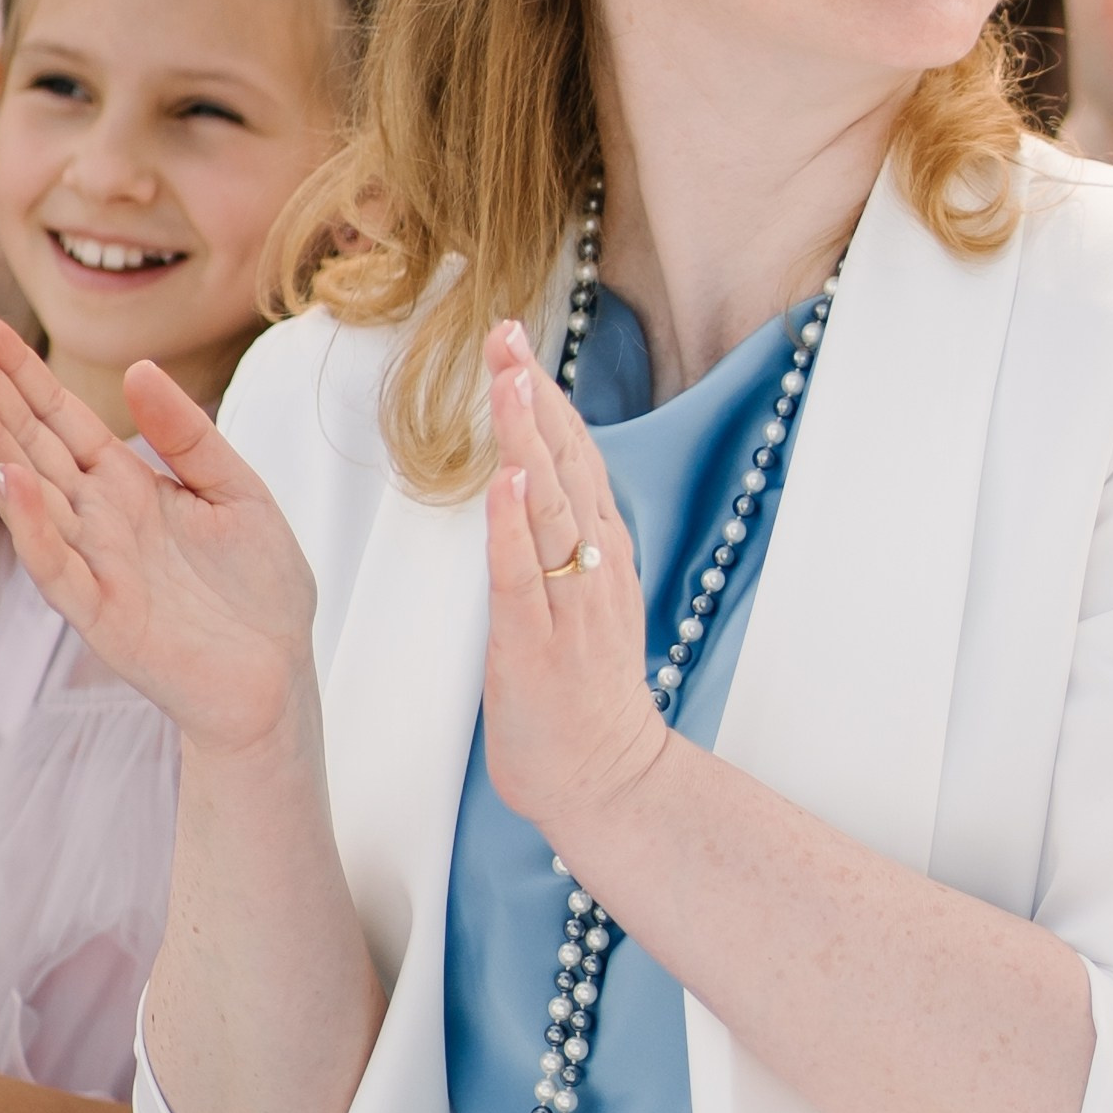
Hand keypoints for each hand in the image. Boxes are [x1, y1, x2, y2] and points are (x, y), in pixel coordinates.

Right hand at [0, 311, 317, 756]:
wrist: (279, 678)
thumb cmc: (258, 591)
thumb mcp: (237, 491)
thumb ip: (188, 435)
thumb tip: (137, 368)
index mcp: (125, 484)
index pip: (57, 415)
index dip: (16, 369)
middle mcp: (97, 518)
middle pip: (29, 443)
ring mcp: (93, 566)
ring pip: (29, 496)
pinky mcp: (103, 616)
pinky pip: (59, 567)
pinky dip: (34, 525)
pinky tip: (11, 479)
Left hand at [480, 325, 667, 854]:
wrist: (607, 779)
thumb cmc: (585, 698)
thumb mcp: (584, 604)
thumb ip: (567, 546)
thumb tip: (534, 488)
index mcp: (605, 554)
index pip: (578, 458)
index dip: (548, 399)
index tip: (517, 345)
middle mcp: (596, 567)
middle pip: (567, 464)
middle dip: (535, 395)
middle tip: (505, 333)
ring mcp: (569, 604)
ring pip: (550, 506)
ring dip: (528, 440)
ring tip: (508, 380)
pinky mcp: (537, 643)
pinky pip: (525, 574)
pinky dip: (518, 525)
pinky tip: (509, 480)